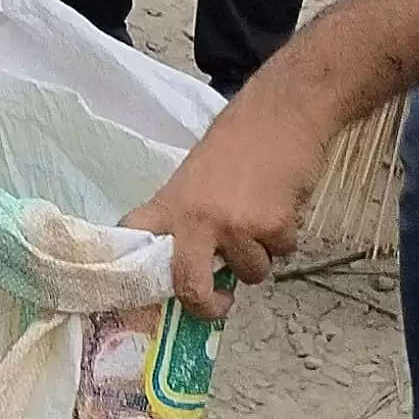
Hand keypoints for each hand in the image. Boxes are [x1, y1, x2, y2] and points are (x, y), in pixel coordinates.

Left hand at [122, 86, 332, 320]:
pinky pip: (282, 253)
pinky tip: (282, 203)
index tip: (143, 296)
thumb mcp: (194, 178)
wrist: (280, 112)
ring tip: (262, 214)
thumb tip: (192, 263)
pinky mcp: (272, 227)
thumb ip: (187, 218)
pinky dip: (286, 236)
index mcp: (169, 204)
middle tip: (220, 302)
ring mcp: (234, 226)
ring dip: (260, 254)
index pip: (134, 240)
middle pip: (188, 287)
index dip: (132, 274)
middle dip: (207, 306)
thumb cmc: (238, 143)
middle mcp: (195, 220)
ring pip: (251, 272)